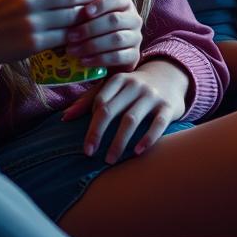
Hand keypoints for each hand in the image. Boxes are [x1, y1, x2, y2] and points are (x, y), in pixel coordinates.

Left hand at [62, 60, 189, 162]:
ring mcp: (153, 96)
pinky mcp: (168, 107)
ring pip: (131, 119)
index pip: (100, 101)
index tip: (86, 146)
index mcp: (120, 79)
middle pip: (112, 110)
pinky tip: (137, 152)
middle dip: (98, 133)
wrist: (171, 77)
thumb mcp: (114, 87)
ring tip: (110, 159)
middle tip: (89, 154)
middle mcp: (136, 85)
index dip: (91, 124)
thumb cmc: (134, 88)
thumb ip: (90, 100)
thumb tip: (65, 117)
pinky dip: (147, 138)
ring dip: (119, 141)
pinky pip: (157, 124)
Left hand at [65, 0, 142, 71]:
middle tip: (70, 36)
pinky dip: (98, 59)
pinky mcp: (134, 56)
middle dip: (90, 28)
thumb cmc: (96, 29)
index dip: (101, 4)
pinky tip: (83, 61)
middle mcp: (134, 19)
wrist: (109, 53)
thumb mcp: (92, 16)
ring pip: (116, 39)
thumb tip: (69, 8)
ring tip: (73, 50)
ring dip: (92, 45)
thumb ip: (85, 9)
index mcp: (125, 3)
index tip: (84, 12)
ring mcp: (136, 38)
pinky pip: (117, 57)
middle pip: (114, 20)